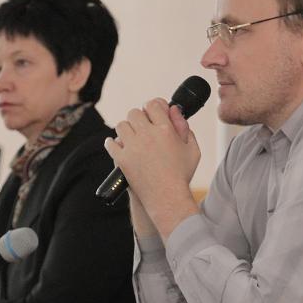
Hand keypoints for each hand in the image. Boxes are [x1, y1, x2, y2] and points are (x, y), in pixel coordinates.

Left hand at [105, 98, 200, 238]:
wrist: (167, 199)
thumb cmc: (181, 175)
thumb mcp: (192, 149)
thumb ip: (184, 127)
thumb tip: (173, 110)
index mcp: (165, 129)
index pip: (153, 104)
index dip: (154, 106)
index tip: (154, 113)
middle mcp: (147, 135)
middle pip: (134, 113)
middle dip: (139, 118)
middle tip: (143, 128)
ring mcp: (132, 147)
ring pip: (121, 125)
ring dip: (126, 129)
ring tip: (132, 138)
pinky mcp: (122, 159)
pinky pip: (110, 143)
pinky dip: (113, 144)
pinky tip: (119, 146)